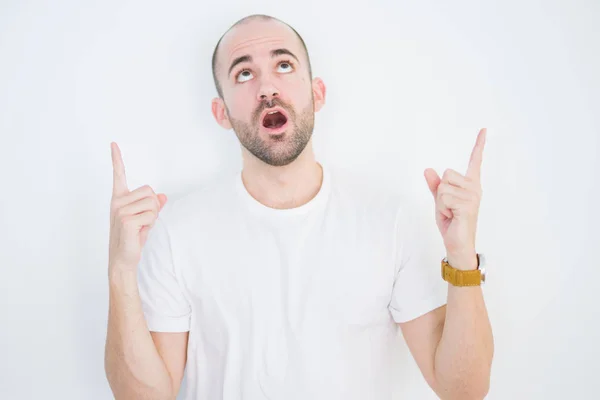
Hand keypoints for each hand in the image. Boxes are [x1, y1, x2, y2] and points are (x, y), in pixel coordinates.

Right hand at [108, 142, 166, 272]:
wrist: (124, 258)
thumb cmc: (133, 238)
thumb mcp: (145, 219)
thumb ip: (153, 206)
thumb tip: (163, 196)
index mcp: (119, 198)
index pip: (118, 175)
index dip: (117, 159)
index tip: (113, 144)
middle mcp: (118, 201)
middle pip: (150, 191)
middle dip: (153, 206)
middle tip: (143, 221)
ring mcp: (120, 210)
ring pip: (153, 203)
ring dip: (152, 216)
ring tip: (141, 227)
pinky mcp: (126, 220)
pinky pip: (151, 215)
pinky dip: (151, 224)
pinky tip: (139, 232)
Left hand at [424, 128, 486, 269]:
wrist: (457, 243)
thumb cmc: (452, 222)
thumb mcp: (440, 201)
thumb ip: (435, 185)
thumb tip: (428, 169)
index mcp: (470, 184)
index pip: (475, 161)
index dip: (479, 144)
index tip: (483, 129)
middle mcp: (474, 188)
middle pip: (447, 174)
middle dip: (440, 192)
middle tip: (448, 207)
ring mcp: (472, 197)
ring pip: (443, 187)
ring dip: (440, 202)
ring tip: (450, 213)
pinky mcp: (467, 206)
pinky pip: (443, 198)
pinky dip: (442, 208)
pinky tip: (452, 217)